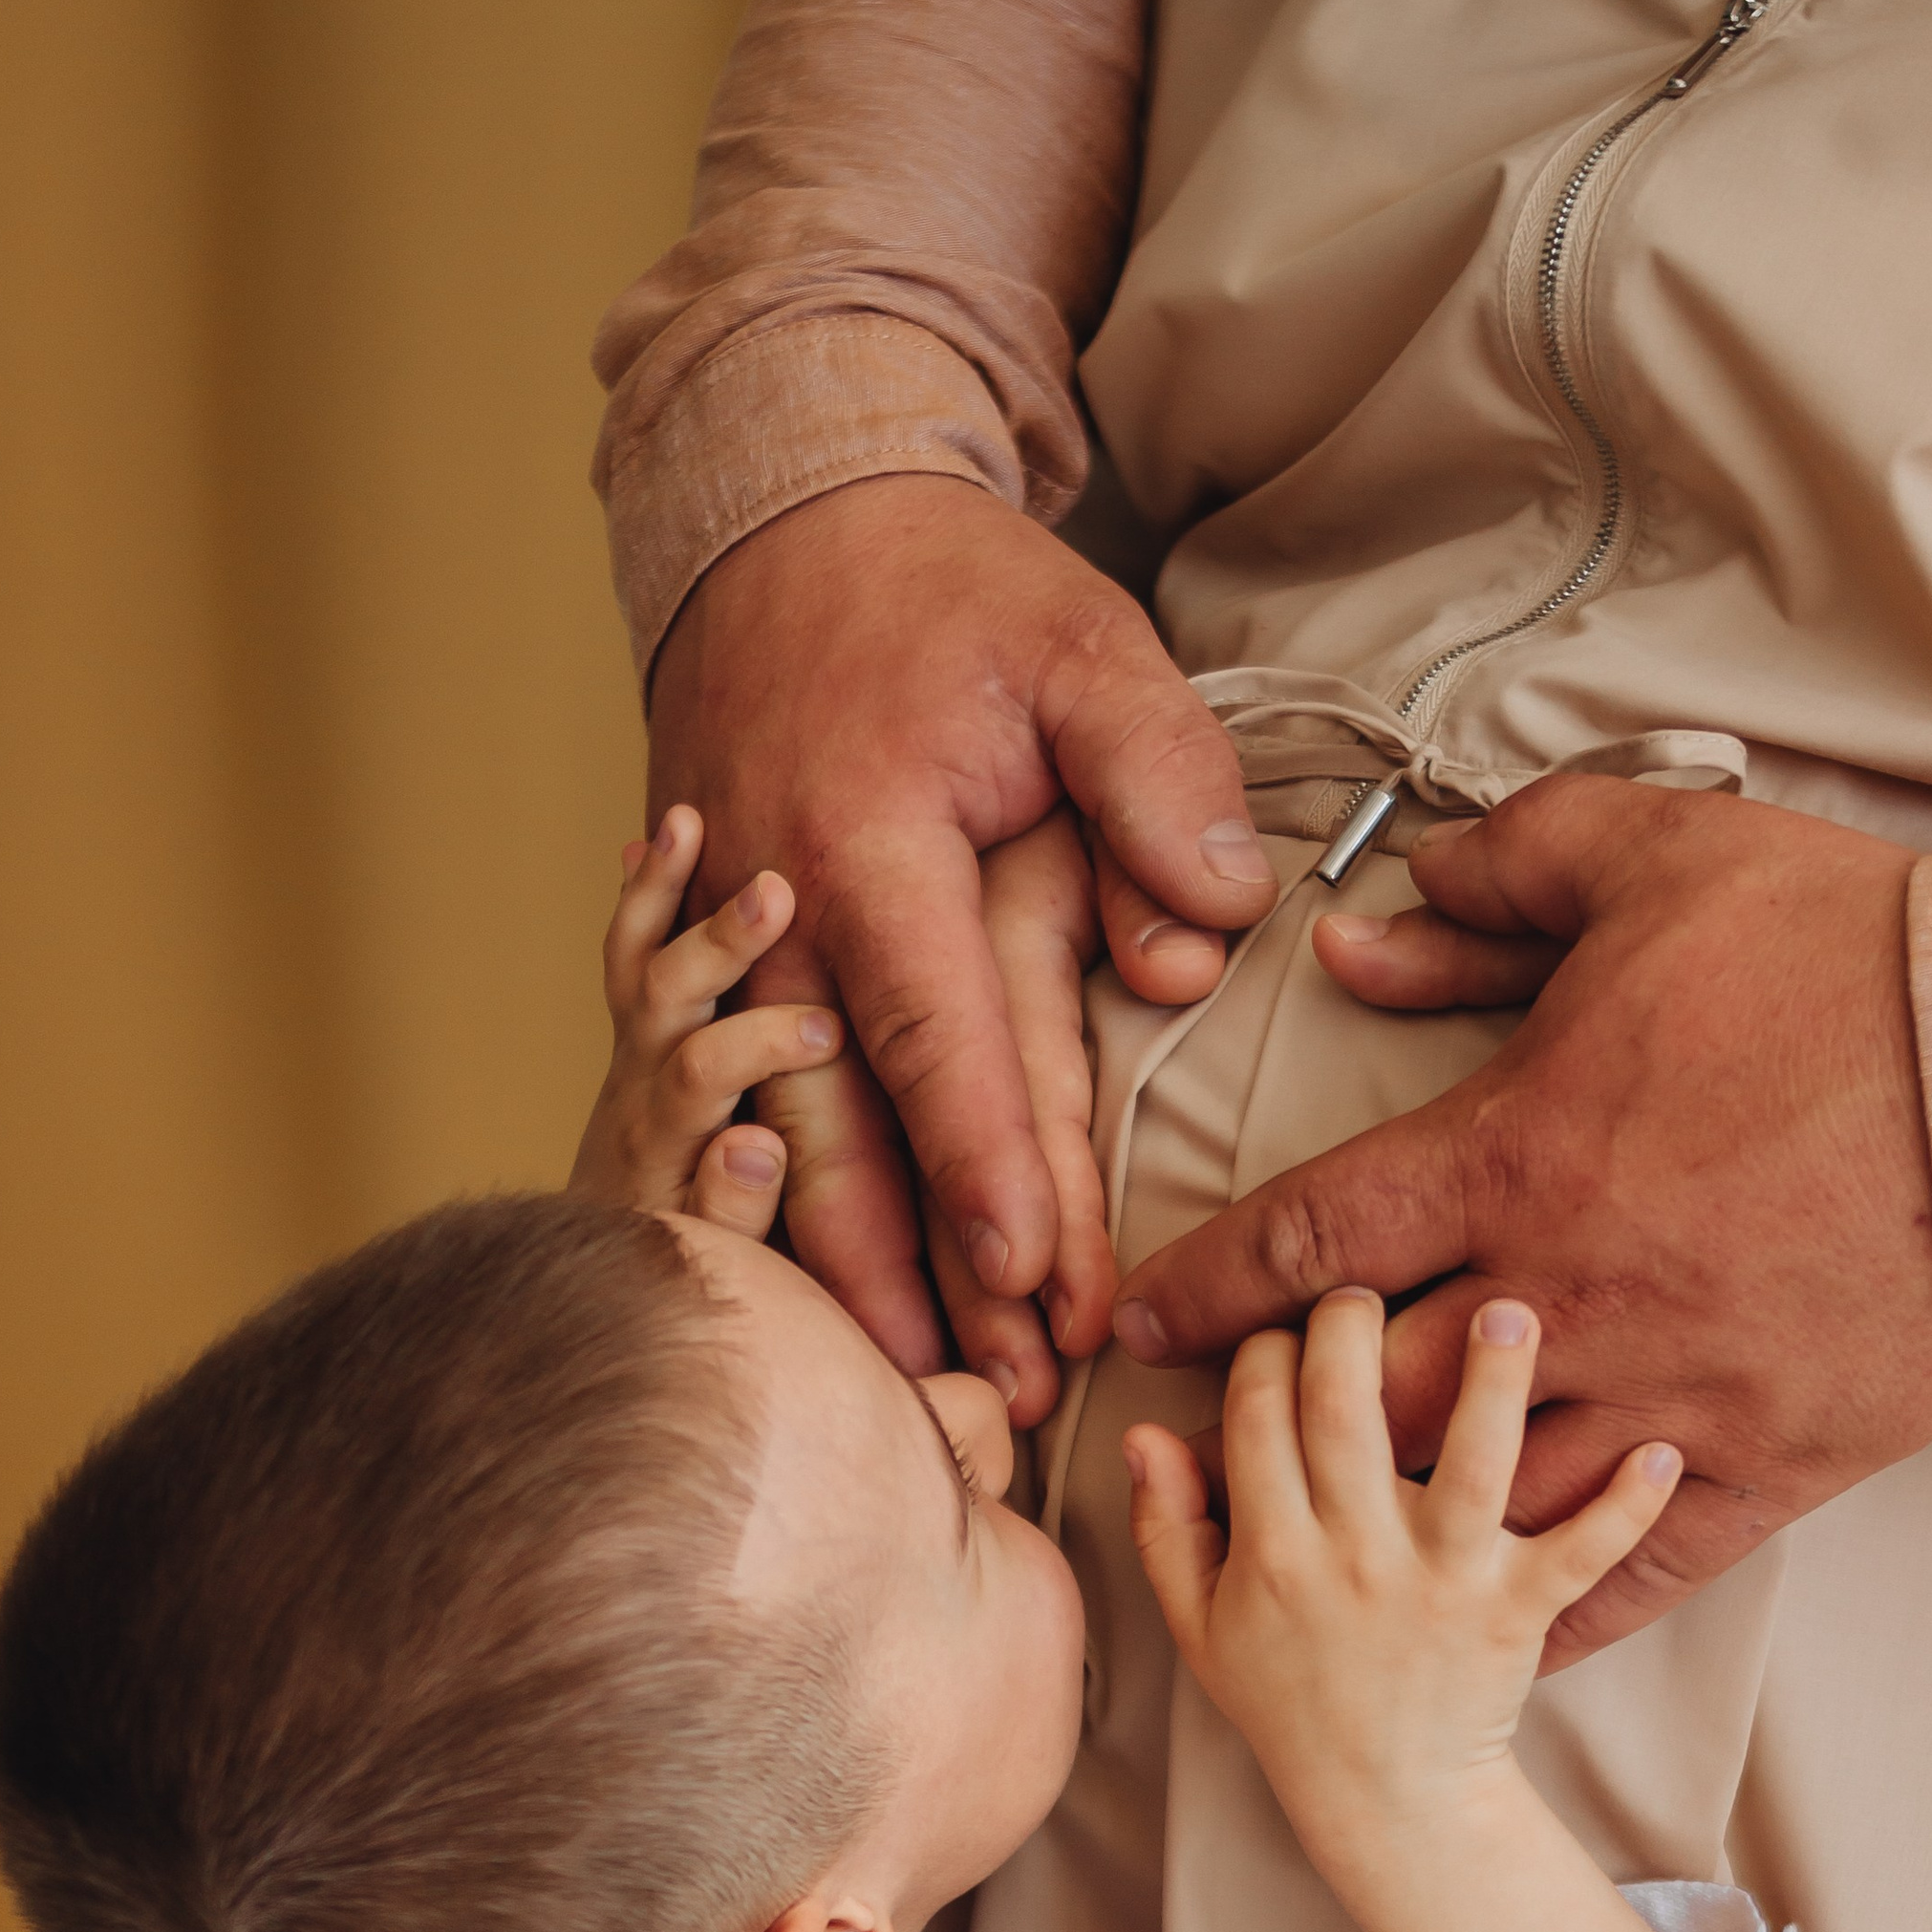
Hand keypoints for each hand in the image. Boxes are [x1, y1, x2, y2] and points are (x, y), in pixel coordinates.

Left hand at [569, 807, 824, 1241]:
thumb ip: (733, 1212)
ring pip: (636, 960)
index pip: (704, 1075)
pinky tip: (664, 836)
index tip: (825, 1028)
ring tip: (685, 823)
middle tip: (773, 894)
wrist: (624, 1261)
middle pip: (664, 999)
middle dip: (718, 942)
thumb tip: (755, 1147)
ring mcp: (633, 1052)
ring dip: (662, 890)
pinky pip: (628, 953)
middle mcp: (638, 1086)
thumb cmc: (698, 1265)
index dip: (761, 1045)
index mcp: (667, 1139)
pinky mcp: (637, 1030)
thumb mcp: (721, 1259)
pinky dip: (644, 894)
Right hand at [648, 475, 1277, 1420]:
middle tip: (995, 1401)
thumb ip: (1159, 775)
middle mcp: (779, 913)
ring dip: (851, 1275)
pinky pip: (742, 1116)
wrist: (778, 531)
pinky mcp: (714, 968)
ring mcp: (729, 948)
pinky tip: (841, 1300)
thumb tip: (1217, 924)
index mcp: (873, 841)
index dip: (984, 1164)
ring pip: (782, 1149)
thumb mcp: (1082, 643)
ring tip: (923, 1387)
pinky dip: (788, 1216)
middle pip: (844, 1136)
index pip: (938, 1033)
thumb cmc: (945, 600)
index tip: (1033, 1275)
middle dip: (920, 1280)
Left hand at [1112, 777, 1931, 1666]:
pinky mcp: (1757, 1470)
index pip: (1311, 1243)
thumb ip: (1497, 885)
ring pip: (1472, 1499)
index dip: (1208, 1288)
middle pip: (1361, 1398)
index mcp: (1517, 1157)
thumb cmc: (1853, 964)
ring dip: (1392, 1516)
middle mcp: (1560, 1300)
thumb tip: (1366, 932)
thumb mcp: (1659, 859)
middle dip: (1276, 1420)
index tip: (1139, 1319)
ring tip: (1333, 1529)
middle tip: (1227, 1432)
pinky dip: (1544, 1606)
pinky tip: (1488, 1630)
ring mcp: (1656, 1401)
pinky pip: (1621, 1571)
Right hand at [1124, 1292, 1733, 1931]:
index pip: (1257, 1412)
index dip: (1269, 1348)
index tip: (1288, 1329)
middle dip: (1350, 1325)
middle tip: (1368, 1282)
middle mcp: (1355, 1556)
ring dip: (1496, 1384)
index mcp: (1272, 1550)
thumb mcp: (1203, 1626)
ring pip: (1470, 1464)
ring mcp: (1442, 1582)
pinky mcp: (1517, 1611)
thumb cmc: (1291, 1702)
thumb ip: (1168, 1527)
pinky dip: (1626, 1509)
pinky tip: (1662, 1451)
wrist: (1385, 1801)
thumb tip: (1145, 1432)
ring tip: (1513, 1308)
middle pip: (1345, 1410)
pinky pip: (1580, 1554)